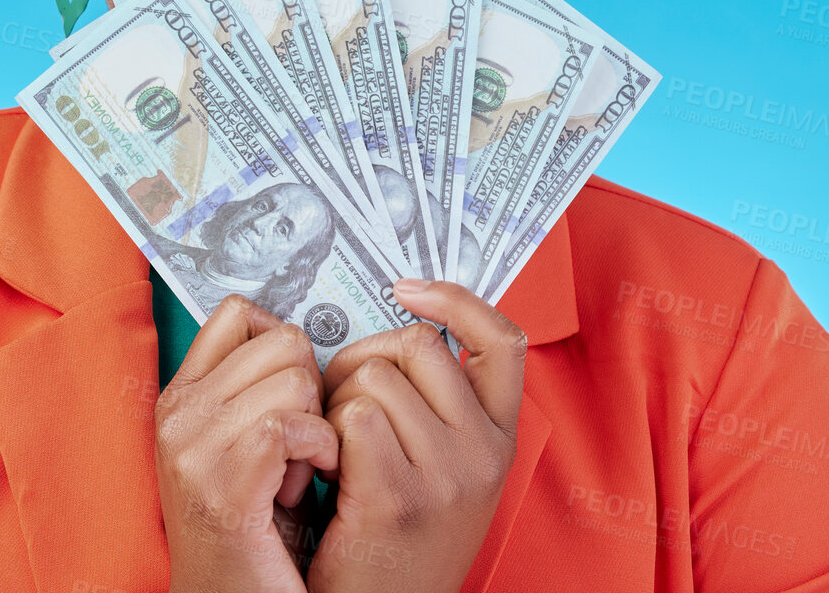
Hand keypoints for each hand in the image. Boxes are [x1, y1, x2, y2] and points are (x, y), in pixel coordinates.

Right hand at [157, 294, 338, 592]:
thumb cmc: (254, 534)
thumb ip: (253, 388)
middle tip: (298, 446)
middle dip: (309, 388)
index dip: (283, 342)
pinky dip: (320, 451)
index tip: (291, 394)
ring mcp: (195, 449)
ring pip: (297, 379)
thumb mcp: (239, 444)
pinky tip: (308, 484)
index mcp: (181, 396)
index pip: (239, 312)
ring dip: (317, 425)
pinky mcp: (225, 485)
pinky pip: (295, 425)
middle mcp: (179, 414)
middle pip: (282, 339)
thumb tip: (300, 340)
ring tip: (299, 472)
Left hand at [306, 279, 527, 592]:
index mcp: (497, 439)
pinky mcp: (398, 496)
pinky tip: (327, 473)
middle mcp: (483, 454)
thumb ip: (435, 403)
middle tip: (344, 405)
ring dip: (337, 400)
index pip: (502, 342)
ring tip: (336, 450)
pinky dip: (325, 434)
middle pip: (414, 344)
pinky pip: (351, 415)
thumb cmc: (392, 538)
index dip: (458, 301)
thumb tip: (397, 319)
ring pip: (373, 375)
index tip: (409, 290)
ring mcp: (446, 475)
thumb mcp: (441, 467)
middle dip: (364, 358)